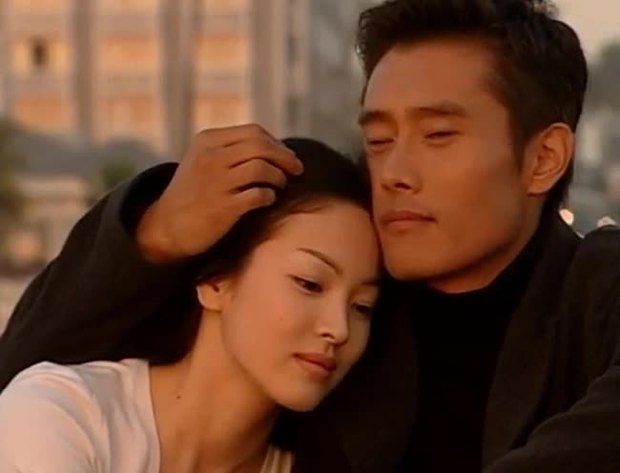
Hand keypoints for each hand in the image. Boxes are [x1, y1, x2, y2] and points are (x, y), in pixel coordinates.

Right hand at [136, 124, 302, 261]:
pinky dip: (269, 196)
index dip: (277, 144)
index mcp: (207, 141)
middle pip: (262, 147)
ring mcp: (216, 182)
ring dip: (279, 177)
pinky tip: (268, 200)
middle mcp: (211, 157)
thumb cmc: (193, 193)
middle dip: (285, 158)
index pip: (254, 132)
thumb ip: (231, 149)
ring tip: (279, 186)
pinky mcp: (223, 207)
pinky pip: (259, 195)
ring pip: (262, 168)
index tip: (287, 156)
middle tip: (297, 170)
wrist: (166, 227)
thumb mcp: (202, 160)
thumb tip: (277, 148)